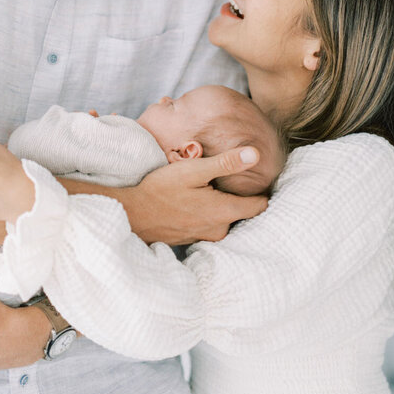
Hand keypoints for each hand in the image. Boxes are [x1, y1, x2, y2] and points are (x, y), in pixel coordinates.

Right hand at [124, 146, 267, 244]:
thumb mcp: (194, 170)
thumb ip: (226, 163)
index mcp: (224, 212)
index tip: (256, 176)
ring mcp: (206, 236)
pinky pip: (209, 223)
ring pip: (224, 216)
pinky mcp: (194, 238)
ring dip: (219, 203)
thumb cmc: (161, 189)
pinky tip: (191, 199)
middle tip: (222, 177)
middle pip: (241, 210)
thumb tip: (255, 154)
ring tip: (205, 187)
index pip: (259, 205)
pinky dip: (205, 211)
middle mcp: (219, 229)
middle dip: (235, 194)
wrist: (133, 215)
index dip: (260, 189)